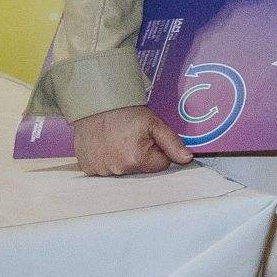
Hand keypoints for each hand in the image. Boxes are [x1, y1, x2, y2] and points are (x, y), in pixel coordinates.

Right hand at [73, 105, 192, 178]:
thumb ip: (173, 143)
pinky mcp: (89, 169)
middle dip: (141, 156)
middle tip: (131, 138)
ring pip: (123, 170)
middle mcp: (118, 170)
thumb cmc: (124, 113)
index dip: (158, 150)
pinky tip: (105, 145)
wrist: (94, 106)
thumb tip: (187, 159)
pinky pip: (105, 169)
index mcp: (136, 160)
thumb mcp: (154, 124)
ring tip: (116, 140)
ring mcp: (101, 170)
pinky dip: (107, 159)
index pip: (161, 165)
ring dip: (123, 158)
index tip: (148, 139)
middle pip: (142, 169)